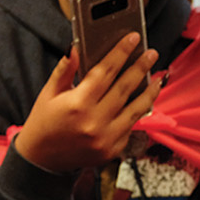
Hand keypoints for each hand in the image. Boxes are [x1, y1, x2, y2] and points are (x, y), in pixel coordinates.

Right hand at [12, 33, 161, 173]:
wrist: (41, 161)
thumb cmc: (44, 122)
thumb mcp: (48, 94)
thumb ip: (64, 71)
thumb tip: (77, 48)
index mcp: (76, 104)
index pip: (104, 72)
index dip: (120, 53)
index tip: (133, 38)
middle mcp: (94, 121)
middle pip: (124, 88)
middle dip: (140, 68)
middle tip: (151, 53)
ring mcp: (106, 138)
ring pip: (136, 108)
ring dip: (150, 91)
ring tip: (159, 77)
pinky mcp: (113, 149)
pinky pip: (132, 125)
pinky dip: (140, 111)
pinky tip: (146, 99)